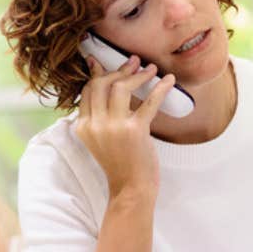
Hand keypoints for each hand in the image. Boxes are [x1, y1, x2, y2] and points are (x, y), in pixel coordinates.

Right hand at [73, 56, 175, 199]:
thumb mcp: (101, 139)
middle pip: (102, 84)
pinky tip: (168, 80)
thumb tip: (105, 90)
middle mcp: (95, 125)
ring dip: (138, 75)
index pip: (88, 90)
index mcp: (84, 126)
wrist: (131, 189)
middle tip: (133, 62)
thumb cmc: (120, 164)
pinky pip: (149, 102)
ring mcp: (114, 127)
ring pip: (121, 87)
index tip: (109, 63)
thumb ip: (99, 117)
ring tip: (150, 69)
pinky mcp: (135, 130)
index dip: (100, 73)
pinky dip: (160, 88)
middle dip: (119, 69)